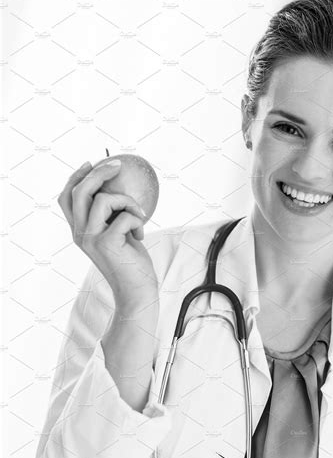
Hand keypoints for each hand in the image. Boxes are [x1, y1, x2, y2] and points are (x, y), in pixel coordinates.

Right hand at [57, 160, 158, 308]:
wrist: (136, 293)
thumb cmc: (131, 265)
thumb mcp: (117, 236)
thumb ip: (111, 217)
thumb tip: (117, 186)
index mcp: (79, 232)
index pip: (66, 199)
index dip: (76, 178)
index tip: (91, 164)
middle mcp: (80, 234)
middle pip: (80, 191)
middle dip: (99, 173)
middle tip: (118, 165)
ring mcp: (91, 238)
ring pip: (103, 199)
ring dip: (128, 202)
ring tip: (139, 217)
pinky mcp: (107, 243)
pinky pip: (125, 215)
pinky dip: (138, 220)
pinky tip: (140, 236)